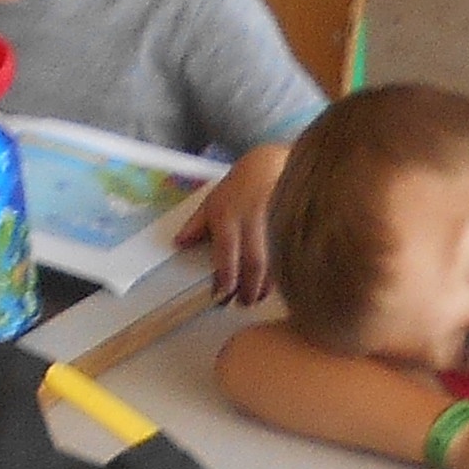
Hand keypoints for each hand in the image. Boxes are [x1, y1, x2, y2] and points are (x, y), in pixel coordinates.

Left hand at [196, 143, 290, 306]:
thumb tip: (178, 244)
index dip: (226, 277)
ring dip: (266, 285)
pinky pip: (287, 254)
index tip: (223, 295)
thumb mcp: (211, 202)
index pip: (226, 253)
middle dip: (249, 288)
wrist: (270, 165)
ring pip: (274, 261)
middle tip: (244, 303)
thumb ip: (196, 225)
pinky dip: (282, 273)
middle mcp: (251, 221)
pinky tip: (277, 284)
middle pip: (253, 262)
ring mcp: (274, 223)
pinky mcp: (290, 225)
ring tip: (259, 298)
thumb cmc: (238, 187)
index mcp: (227, 217)